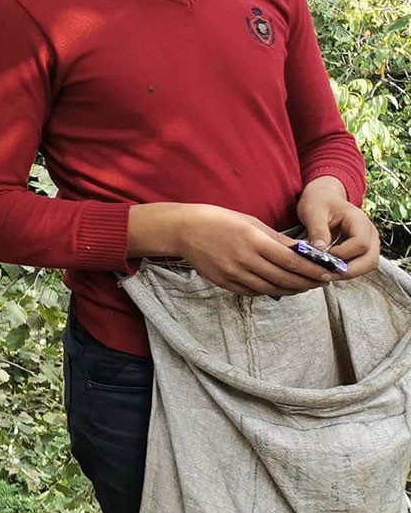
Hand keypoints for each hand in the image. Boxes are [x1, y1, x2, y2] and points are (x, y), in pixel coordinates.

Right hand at [171, 204, 343, 295]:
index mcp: (253, 241)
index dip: (313, 270)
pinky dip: (271, 291)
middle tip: (323, 282)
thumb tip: (304, 252)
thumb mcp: (252, 222)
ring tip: (305, 285)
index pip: (291, 262)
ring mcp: (233, 274)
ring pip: (271, 289)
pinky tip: (280, 286)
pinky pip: (254, 292)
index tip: (329, 273)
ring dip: (292, 289)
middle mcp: (244, 260)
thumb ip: (278, 239)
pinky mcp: (225, 283)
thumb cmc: (220, 220)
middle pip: (284, 279)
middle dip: (308, 282)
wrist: (184, 230)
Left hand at [297, 177, 381, 278]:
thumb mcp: (313, 212)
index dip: (342, 254)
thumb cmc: (319, 202)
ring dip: (347, 273)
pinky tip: (327, 269)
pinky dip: (345, 270)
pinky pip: (360, 266)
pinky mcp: (362, 251)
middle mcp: (370, 234)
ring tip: (324, 272)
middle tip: (325, 273)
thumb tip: (320, 252)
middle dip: (348, 270)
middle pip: (370, 260)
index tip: (322, 254)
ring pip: (367, 266)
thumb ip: (318, 230)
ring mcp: (369, 243)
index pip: (360, 244)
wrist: (324, 197)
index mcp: (360, 221)